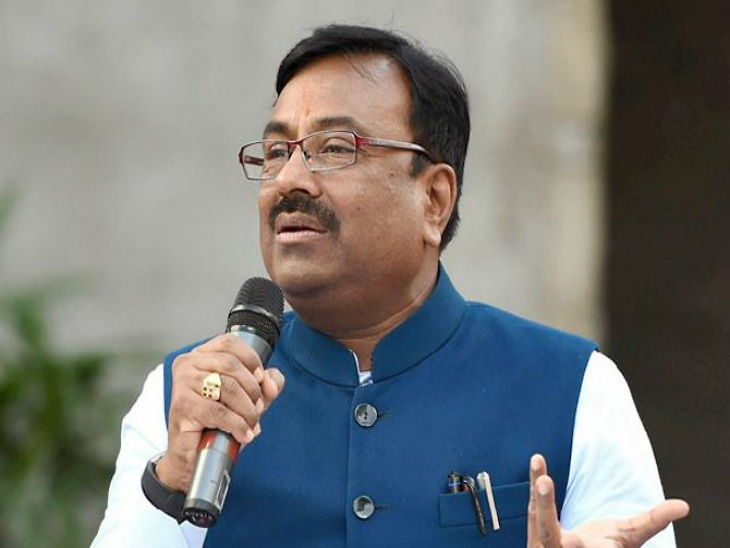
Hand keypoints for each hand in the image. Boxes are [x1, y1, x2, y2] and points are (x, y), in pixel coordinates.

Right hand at [155, 333, 284, 491]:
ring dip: (248, 411)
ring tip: (251, 425)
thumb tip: (270, 382)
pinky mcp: (182, 406)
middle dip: (253, 390)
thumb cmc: (218, 422)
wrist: (192, 456)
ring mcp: (182, 384)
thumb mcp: (249, 398)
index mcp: (201, 355)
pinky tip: (243, 435)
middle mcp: (187, 364)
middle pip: (232, 365)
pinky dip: (238, 425)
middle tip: (258, 410)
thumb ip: (266, 384)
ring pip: (229, 388)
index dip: (251, 360)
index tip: (261, 380)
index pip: (230, 343)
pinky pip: (220, 412)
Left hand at [527, 454, 688, 546]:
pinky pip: (534, 507)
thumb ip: (652, 521)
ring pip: (539, 518)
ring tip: (540, 466)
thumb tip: (684, 506)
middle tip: (549, 491)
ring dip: (540, 493)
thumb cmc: (601, 547)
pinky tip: (538, 464)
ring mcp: (543, 543)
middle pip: (551, 535)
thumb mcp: (628, 537)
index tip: (577, 539)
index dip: (582, 544)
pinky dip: (536, 485)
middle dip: (547, 514)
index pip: (588, 547)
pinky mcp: (534, 529)